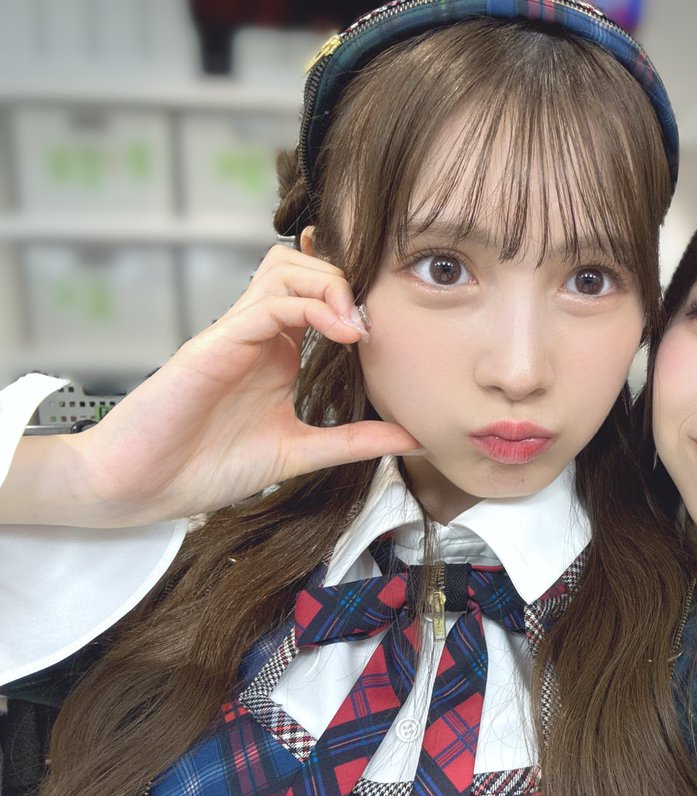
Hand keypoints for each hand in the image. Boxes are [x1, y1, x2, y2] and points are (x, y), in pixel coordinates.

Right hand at [4, 245, 419, 527]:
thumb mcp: (301, 453)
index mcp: (277, 351)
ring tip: (357, 326)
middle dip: (347, 279)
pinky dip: (309, 308)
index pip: (319, 291)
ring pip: (284, 268)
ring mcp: (234, 334)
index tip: (391, 329)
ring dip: (330, 284)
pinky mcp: (213, 346)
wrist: (142, 489)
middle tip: (376, 323)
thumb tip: (414, 438)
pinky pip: (265, 305)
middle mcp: (257, 332)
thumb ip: (355, 442)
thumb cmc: (207, 468)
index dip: (357, 295)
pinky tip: (341, 335)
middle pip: (303, 264)